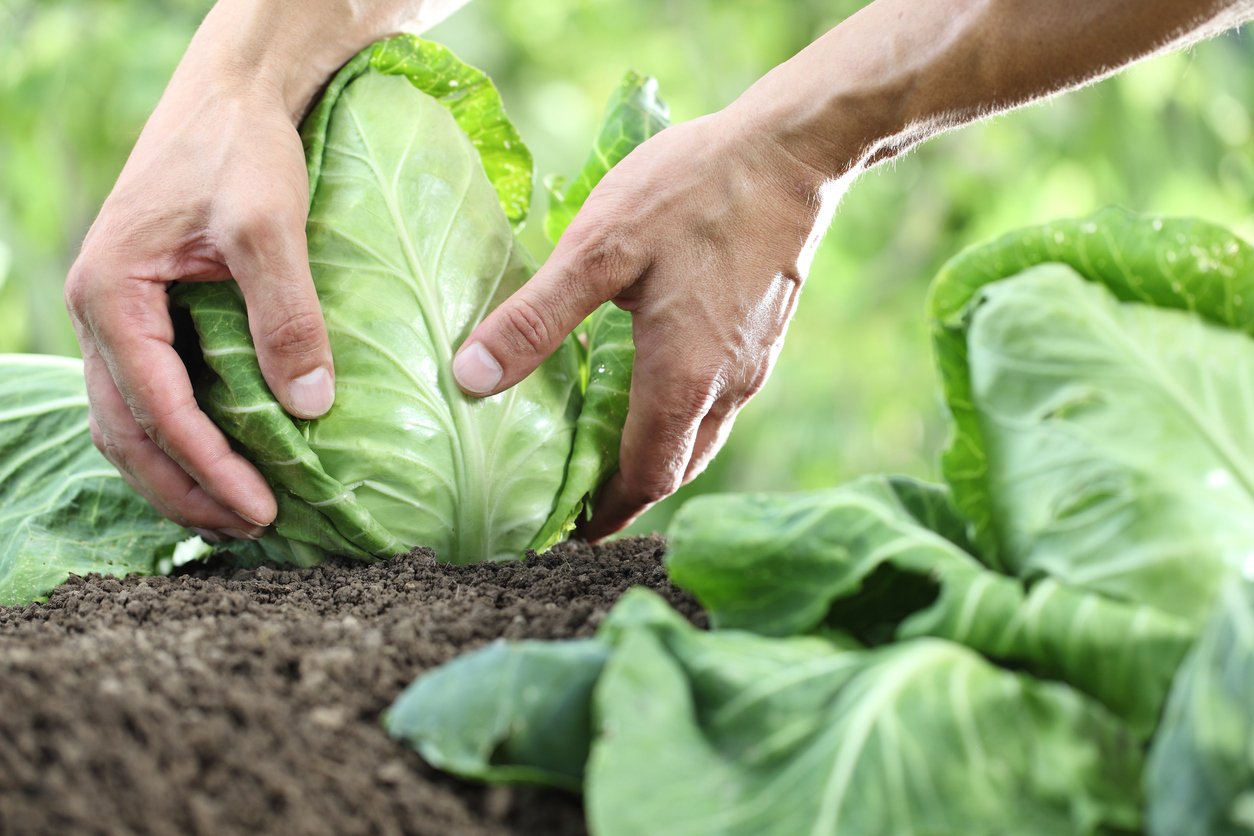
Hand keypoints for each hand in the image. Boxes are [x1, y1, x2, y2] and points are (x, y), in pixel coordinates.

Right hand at [64, 76, 333, 542]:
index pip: (157, 411)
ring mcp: (120, 316)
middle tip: (252, 530)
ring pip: (133, 422)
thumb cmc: (241, 150)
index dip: (208, 469)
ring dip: (180, 474)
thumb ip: (286, 315)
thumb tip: (310, 407)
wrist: (232, 97)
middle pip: (129, 433)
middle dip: (187, 490)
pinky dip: (184, 438)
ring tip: (239, 514)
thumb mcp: (268, 226)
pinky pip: (153, 395)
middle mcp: (101, 313)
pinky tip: (228, 459)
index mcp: (112, 295)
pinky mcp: (150, 314)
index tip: (262, 510)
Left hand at [453, 107, 836, 539]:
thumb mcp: (597, 250)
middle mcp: (727, 385)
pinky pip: (721, 400)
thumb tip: (467, 378)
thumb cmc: (692, 193)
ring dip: (660, 455)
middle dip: (631, 492)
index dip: (607, 513)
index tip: (571, 533)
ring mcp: (754, 361)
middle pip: (678, 466)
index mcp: (683, 379)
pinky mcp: (765, 332)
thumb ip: (534, 319)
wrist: (791, 149)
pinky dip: (684, 417)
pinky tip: (656, 385)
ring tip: (612, 452)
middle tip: (583, 500)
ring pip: (704, 434)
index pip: (645, 477)